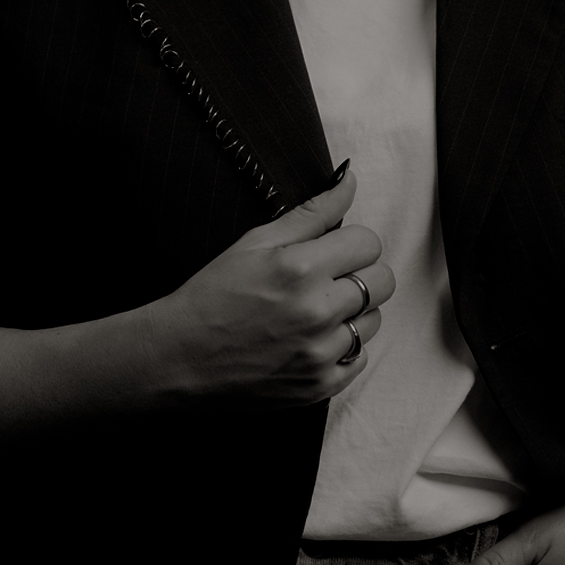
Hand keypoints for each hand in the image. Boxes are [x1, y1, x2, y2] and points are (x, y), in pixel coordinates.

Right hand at [142, 169, 395, 406]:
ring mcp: (320, 352)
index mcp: (301, 267)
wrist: (180, 357)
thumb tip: (351, 180)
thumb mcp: (256, 242)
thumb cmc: (214, 293)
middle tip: (327, 281)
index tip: (331, 252)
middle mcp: (317, 310)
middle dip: (360, 274)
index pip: (369, 243)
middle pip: (383, 281)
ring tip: (315, 313)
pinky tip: (310, 342)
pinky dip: (342, 349)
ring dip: (353, 314)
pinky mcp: (319, 385)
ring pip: (374, 321)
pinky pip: (360, 359)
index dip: (351, 243)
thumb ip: (312, 212)